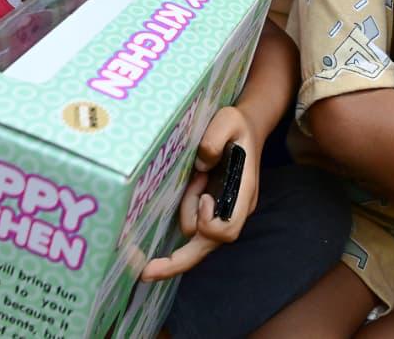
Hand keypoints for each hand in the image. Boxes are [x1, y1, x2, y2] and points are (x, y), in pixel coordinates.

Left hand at [140, 106, 261, 281]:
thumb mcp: (228, 119)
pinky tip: (182, 194)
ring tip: (193, 178)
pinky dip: (182, 219)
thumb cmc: (237, 125)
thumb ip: (215, 138)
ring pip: (197, 237)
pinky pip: (195, 228)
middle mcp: (236, 209)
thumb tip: (201, 163)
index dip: (209, 223)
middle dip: (178, 261)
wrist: (247, 128)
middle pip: (209, 246)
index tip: (203, 196)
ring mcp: (225, 212)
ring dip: (185, 211)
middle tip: (146, 272)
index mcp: (244, 191)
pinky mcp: (213, 211)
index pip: (227, 229)